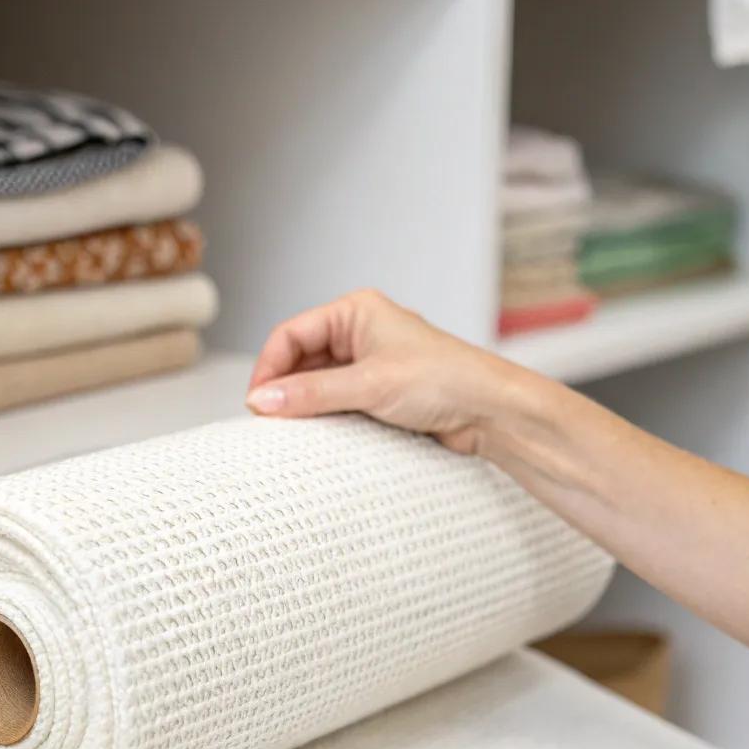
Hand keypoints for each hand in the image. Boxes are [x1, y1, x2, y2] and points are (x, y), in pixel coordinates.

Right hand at [246, 288, 528, 455]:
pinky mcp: (379, 394)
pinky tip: (318, 436)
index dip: (269, 368)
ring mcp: (370, 364)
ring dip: (304, 406)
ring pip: (317, 384)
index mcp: (355, 311)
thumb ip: (312, 394)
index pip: (291, 335)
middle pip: (300, 360)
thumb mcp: (370, 385)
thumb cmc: (445, 381)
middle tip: (268, 423)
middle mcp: (360, 333)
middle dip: (283, 389)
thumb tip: (261, 402)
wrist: (491, 412)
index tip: (256, 404)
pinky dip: (324, 418)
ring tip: (290, 433)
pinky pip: (337, 403)